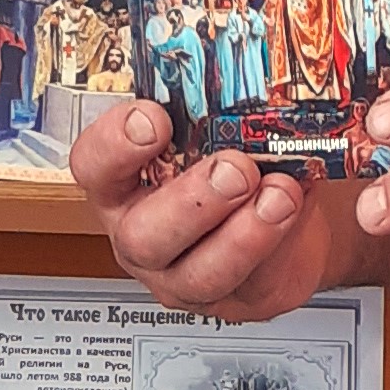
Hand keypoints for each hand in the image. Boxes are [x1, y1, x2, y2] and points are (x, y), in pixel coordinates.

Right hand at [69, 97, 359, 321]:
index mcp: (123, 185)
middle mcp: (142, 234)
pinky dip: (280, 245)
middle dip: (192, 201)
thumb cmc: (236, 171)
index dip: (115, 146)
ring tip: (279, 195)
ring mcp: (182, 275)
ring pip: (198, 272)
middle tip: (234, 169)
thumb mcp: (217, 135)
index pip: (94, 166)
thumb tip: (259, 90)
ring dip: (243, 234)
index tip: (154, 120)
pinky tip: (295, 214)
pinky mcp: (233, 300)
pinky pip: (252, 283)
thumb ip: (221, 115)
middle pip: (143, 234)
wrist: (282, 224)